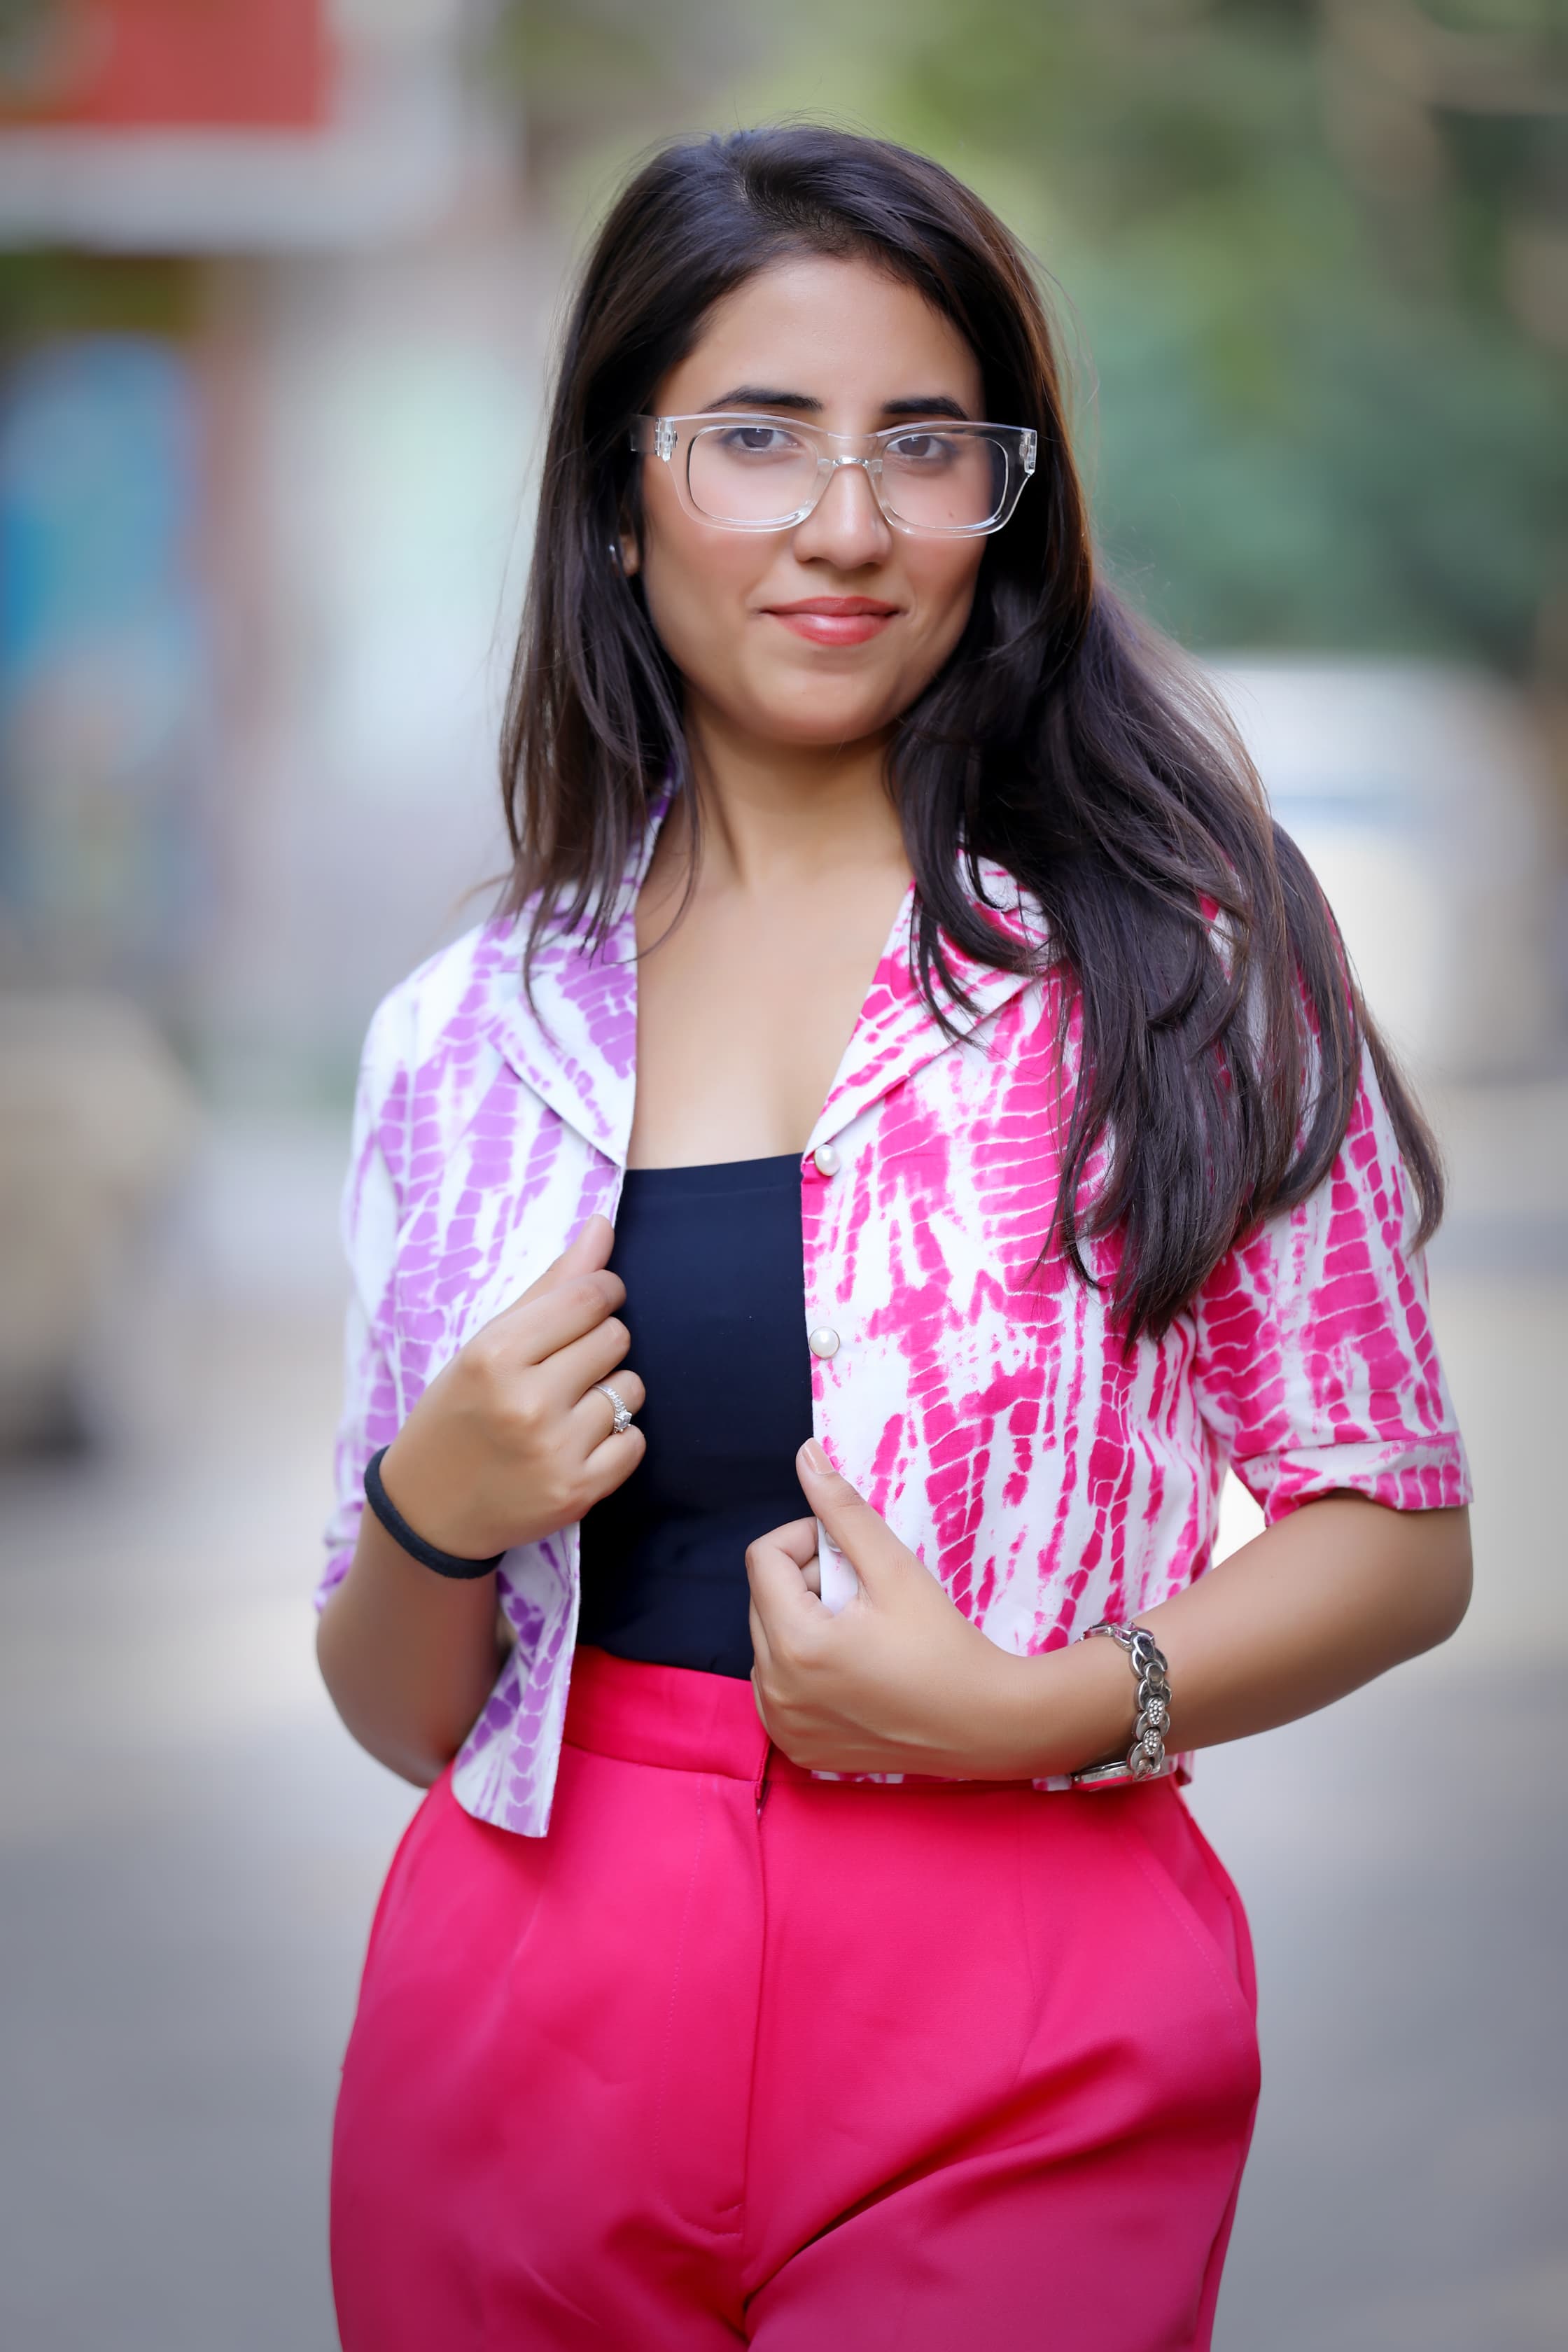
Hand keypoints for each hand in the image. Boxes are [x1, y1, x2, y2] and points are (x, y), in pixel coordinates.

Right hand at [379, 1214, 644, 1558]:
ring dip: (610, 1392)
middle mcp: (526, 1402)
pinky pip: (635, 1441)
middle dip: (600, 1344)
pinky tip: (578, 1443)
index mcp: (494, 1355)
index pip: (589, 1296)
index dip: (602, 1293)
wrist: (430, 1510)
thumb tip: (604, 1225)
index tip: (592, 1303)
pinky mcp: (577, 1492)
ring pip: (632, 1389)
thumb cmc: (458, 1412)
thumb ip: (551, 1284)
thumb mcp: (487, 1344)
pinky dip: (616, 1440)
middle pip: (616, 1338)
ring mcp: (554, 1451)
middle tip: (565, 1366)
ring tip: (567, 1408)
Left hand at [746, 1441, 1032, 1777]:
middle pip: (763, 1599)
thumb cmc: (945, 1644)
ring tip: (861, 1634)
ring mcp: (783, 1725)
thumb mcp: (894, 1568)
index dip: (807, 1539)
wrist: (985, 1724)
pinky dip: (803, 1668)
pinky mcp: (797, 1747)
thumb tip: (805, 1454)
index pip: (763, 1557)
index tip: (852, 1554)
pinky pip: (776, 1685)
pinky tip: (851, 1670)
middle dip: (807, 1582)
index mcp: (795, 1645)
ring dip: (803, 1623)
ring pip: (768, 1640)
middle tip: (864, 1596)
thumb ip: (843, 1509)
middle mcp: (775, 1691)